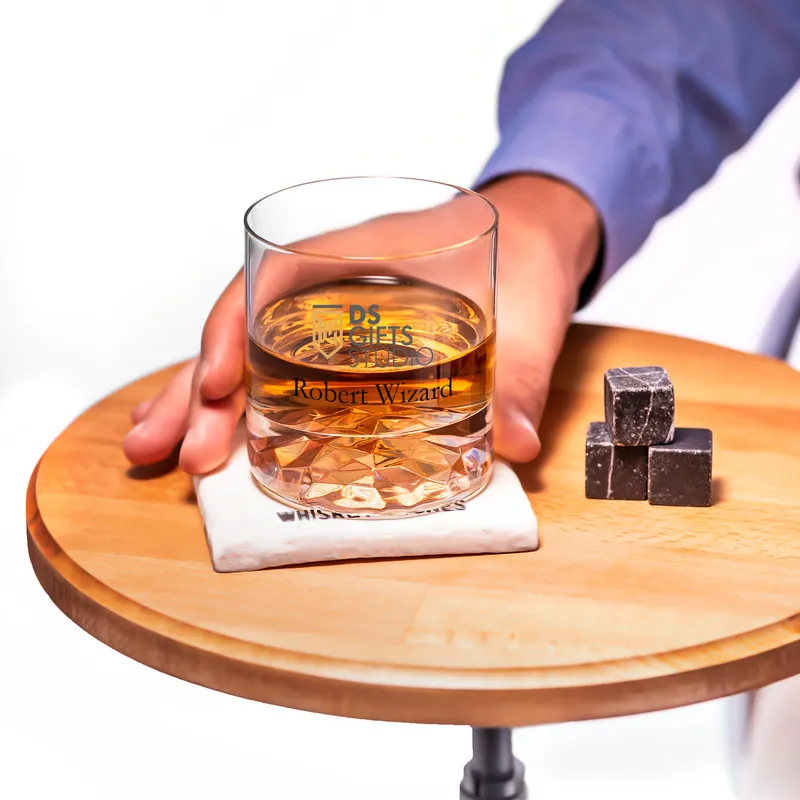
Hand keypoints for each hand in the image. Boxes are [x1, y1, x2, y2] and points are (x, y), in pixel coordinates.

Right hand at [123, 174, 599, 471]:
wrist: (541, 241)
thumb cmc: (527, 256)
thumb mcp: (530, 312)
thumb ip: (523, 376)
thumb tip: (519, 444)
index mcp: (365, 251)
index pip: (275, 280)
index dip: (237, 329)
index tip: (221, 384)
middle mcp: (334, 285)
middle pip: (245, 331)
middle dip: (201, 392)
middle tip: (176, 454)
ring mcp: (334, 320)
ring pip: (251, 358)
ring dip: (205, 408)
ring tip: (166, 458)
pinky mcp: (347, 353)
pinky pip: (284, 378)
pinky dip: (250, 414)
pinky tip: (226, 449)